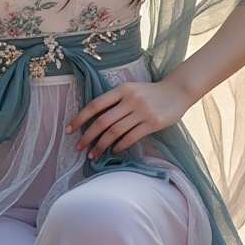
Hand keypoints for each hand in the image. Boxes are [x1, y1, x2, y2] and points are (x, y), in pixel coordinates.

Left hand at [65, 77, 192, 159]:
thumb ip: (115, 101)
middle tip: (78, 148)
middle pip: (102, 121)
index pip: (95, 105)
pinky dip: (119, 145)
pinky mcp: (152, 123)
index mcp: (121, 89)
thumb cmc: (149, 93)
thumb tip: (93, 119)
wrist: (176, 91)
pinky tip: (113, 151)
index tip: (69, 130)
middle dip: (87, 136)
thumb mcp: (130, 90)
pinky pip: (131, 137)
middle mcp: (130, 99)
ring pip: (115, 131)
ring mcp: (141, 111)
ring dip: (101, 145)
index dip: (80, 118)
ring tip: (93, 155)